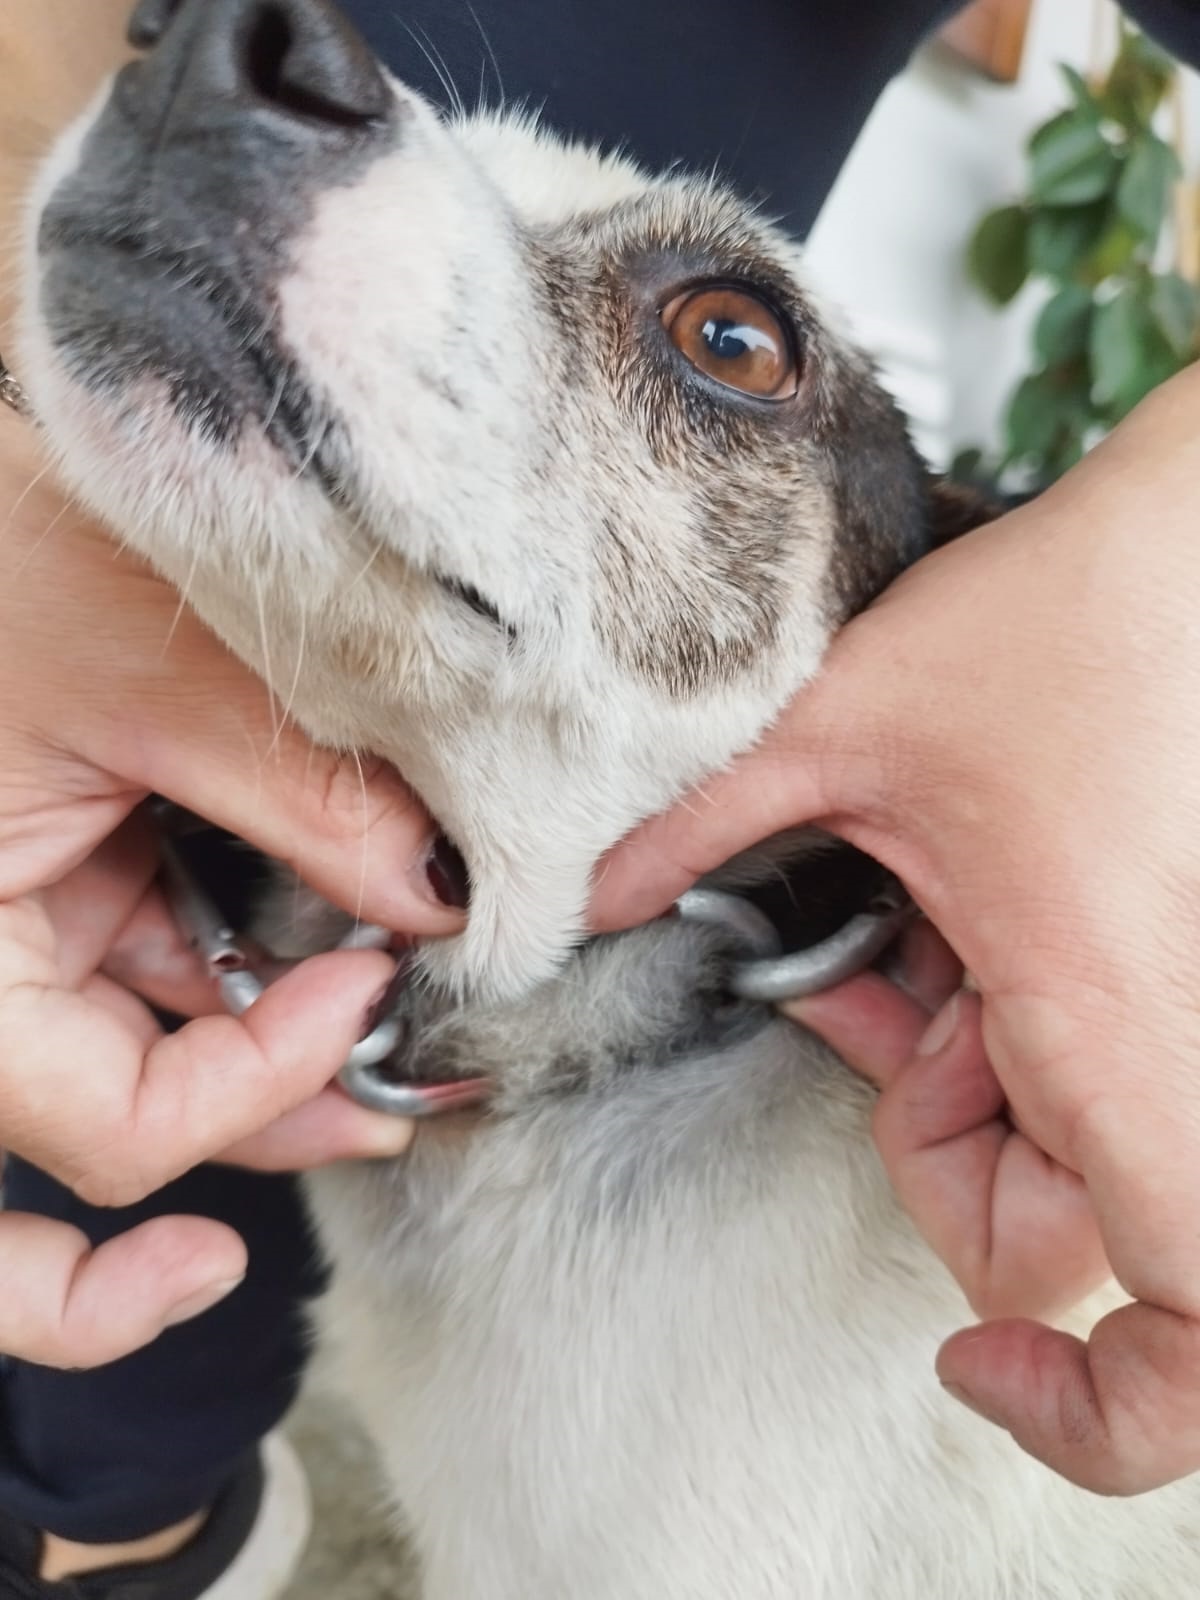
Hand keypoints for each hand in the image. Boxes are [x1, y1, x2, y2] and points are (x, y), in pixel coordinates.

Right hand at [0, 409, 461, 1367]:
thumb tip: (442, 897)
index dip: (253, 1089)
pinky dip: (277, 950)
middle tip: (417, 1084)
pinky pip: (191, 950)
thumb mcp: (152, 673)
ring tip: (410, 1008)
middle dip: (291, 1096)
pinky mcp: (90, 867)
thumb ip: (302, 799)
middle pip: (144, 1107)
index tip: (365, 995)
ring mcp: (44, 915)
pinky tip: (358, 925)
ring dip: (298, 1030)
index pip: (105, 1119)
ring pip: (177, 1034)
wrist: (51, 441)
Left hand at [593, 365, 1199, 1495]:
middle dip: (939, 1158)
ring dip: (956, 1085)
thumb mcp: (836, 729)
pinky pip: (1055, 1073)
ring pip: (1052, 1157)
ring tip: (914, 952)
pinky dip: (984, 1040)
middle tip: (887, 1022)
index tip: (969, 1364)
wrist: (1177, 544)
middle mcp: (1151, 1039)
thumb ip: (693, 825)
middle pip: (1052, 1239)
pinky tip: (942, 939)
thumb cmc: (1051, 627)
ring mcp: (1158, 1011)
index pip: (1184, 1316)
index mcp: (1099, 1015)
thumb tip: (580, 894)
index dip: (1099, 1406)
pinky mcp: (1142, 973)